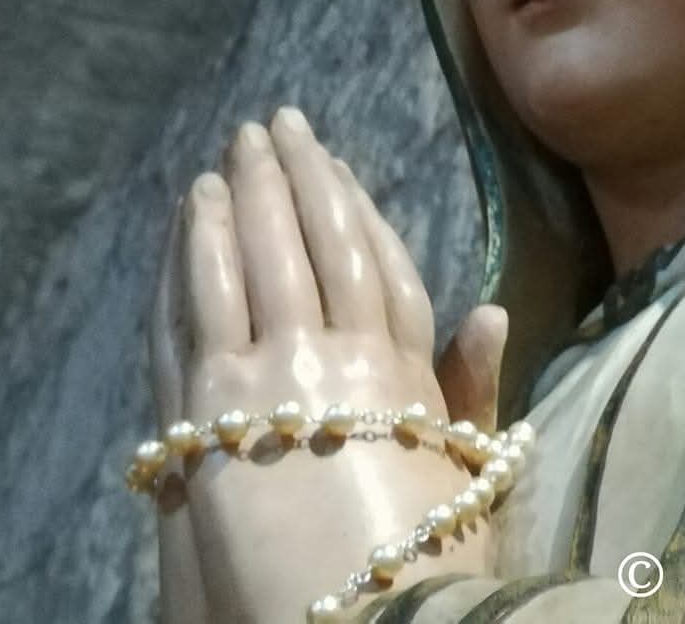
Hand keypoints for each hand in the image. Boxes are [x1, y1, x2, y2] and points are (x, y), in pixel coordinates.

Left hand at [150, 107, 506, 622]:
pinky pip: (196, 310)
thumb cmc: (418, 562)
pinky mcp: (206, 410)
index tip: (333, 160)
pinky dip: (192, 255)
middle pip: (312, 244)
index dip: (352, 204)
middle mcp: (338, 358)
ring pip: (252, 262)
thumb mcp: (466, 477)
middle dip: (292, 177)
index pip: (377, 262)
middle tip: (273, 122)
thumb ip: (471, 392)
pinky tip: (189, 217)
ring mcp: (268, 378)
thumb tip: (494, 312)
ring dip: (241, 200)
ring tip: (227, 153)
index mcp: (403, 373)